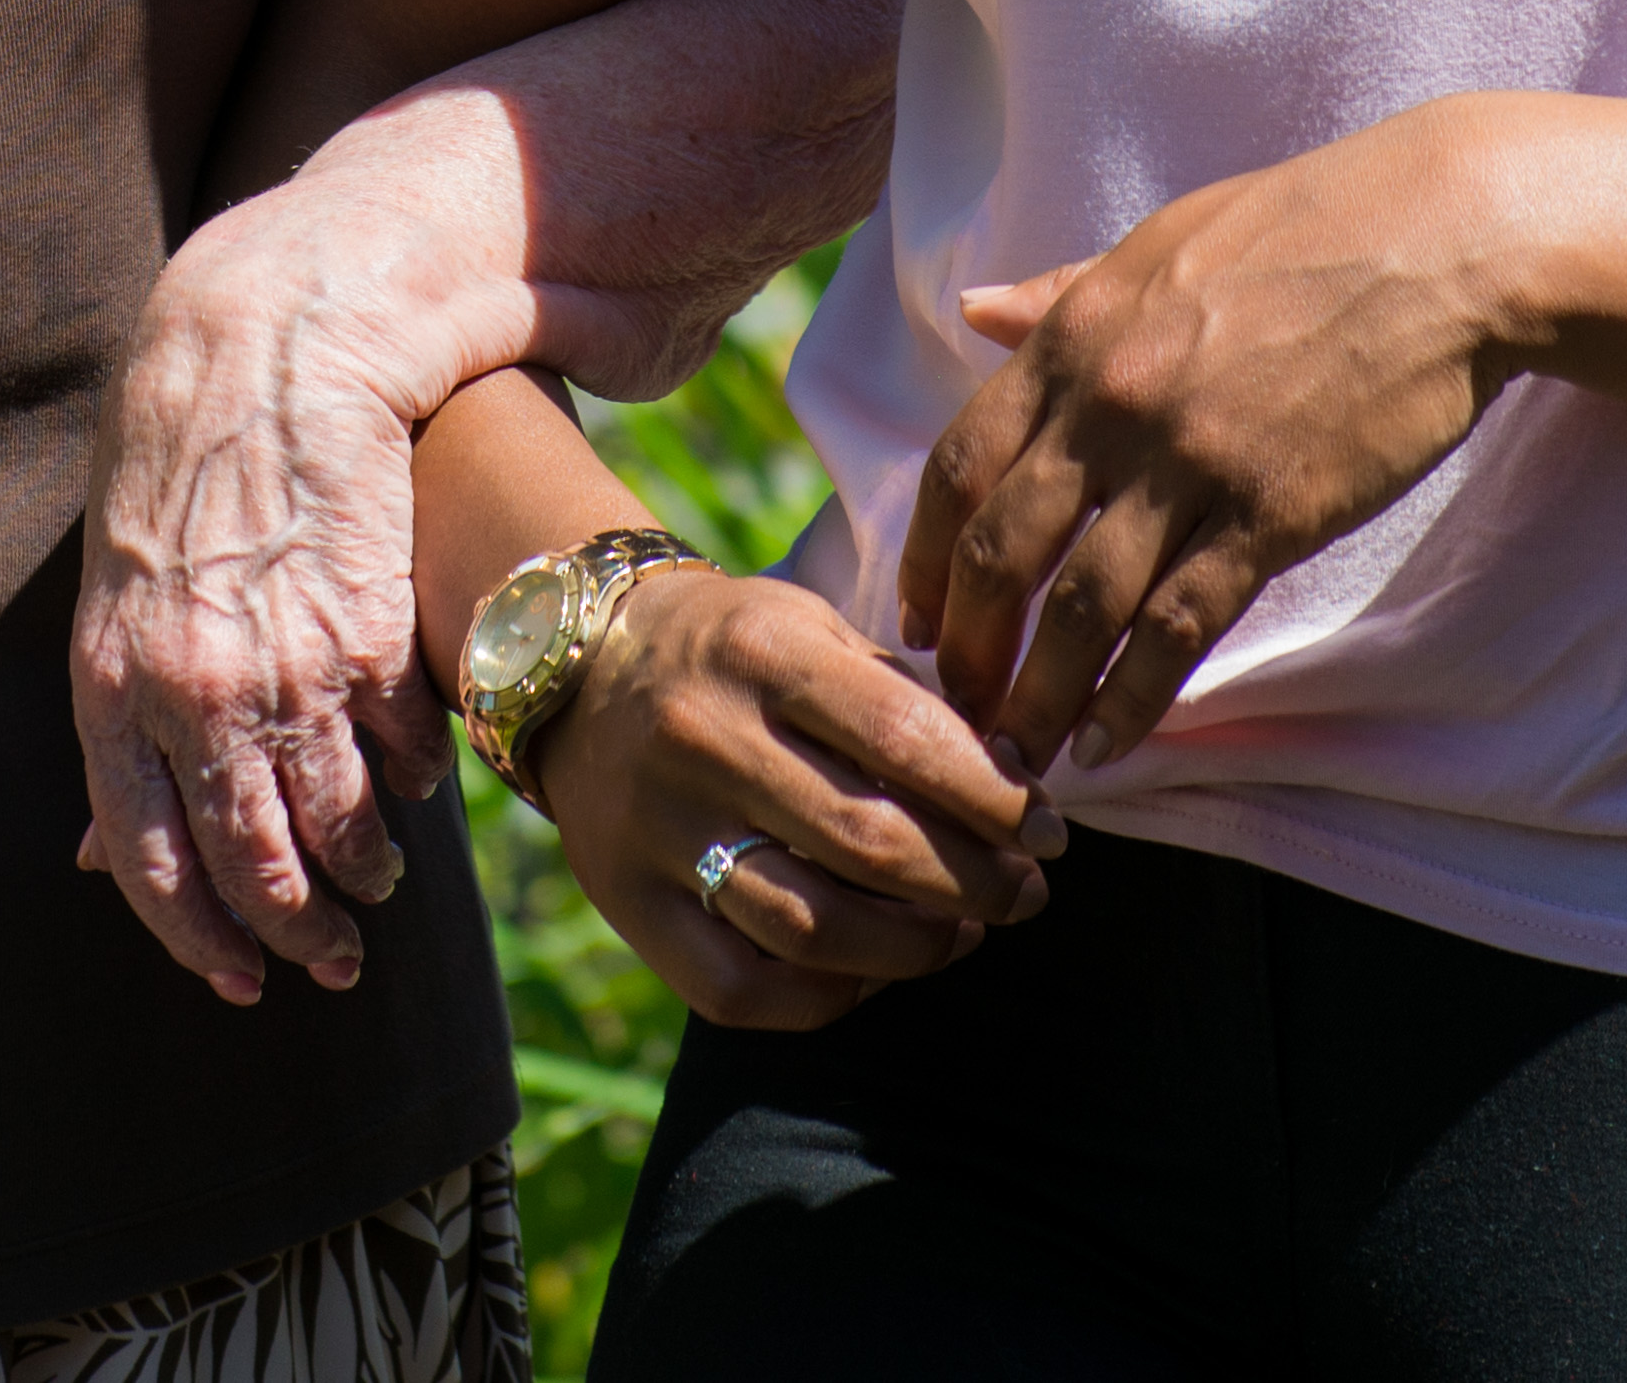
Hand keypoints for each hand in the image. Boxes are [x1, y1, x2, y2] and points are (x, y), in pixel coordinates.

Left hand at [71, 199, 471, 1001]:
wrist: (267, 339)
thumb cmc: (178, 464)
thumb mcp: (114, 594)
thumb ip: (122, 728)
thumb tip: (98, 859)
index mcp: (108, 686)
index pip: (146, 861)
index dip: (196, 939)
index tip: (237, 985)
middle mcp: (190, 692)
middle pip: (248, 865)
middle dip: (296, 935)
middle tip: (332, 965)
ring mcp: (284, 666)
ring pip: (335, 825)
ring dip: (362, 875)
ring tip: (376, 889)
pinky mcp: (370, 633)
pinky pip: (399, 753)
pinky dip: (409, 785)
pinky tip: (407, 789)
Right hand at [524, 567, 1058, 1032]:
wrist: (577, 669)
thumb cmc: (734, 651)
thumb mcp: (813, 630)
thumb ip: (906, 703)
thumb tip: (1014, 794)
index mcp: (762, 653)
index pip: (905, 740)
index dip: (996, 802)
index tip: (1049, 834)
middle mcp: (703, 739)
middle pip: (869, 844)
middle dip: (976, 883)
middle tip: (1025, 893)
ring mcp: (658, 830)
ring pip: (812, 929)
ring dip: (915, 948)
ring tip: (961, 932)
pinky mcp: (628, 904)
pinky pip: (741, 990)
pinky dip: (827, 995)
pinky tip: (872, 967)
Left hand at [900, 98, 1531, 779]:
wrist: (1442, 242)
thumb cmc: (1305, 230)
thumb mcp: (1159, 244)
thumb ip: (1061, 294)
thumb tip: (973, 312)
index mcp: (1075, 337)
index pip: (958, 467)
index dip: (924, 558)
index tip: (917, 620)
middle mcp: (1111, 403)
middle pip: (1002, 552)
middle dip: (969, 648)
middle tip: (956, 710)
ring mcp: (1188, 462)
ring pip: (1082, 608)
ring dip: (1039, 697)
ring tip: (1017, 760)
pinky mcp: (1270, 511)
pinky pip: (1179, 625)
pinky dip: (1134, 697)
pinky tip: (1109, 744)